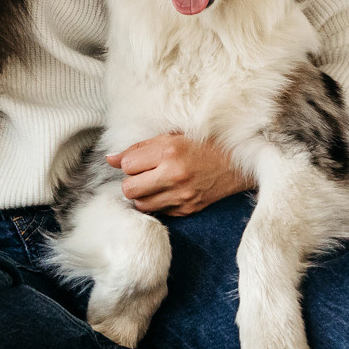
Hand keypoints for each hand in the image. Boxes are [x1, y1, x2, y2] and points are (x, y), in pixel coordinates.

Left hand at [107, 134, 253, 216]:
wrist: (238, 162)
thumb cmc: (204, 144)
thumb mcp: (172, 136)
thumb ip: (140, 147)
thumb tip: (110, 159)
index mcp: (170, 151)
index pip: (128, 165)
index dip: (130, 162)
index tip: (140, 160)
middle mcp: (175, 175)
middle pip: (129, 189)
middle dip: (131, 181)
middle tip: (143, 174)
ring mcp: (182, 196)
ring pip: (141, 204)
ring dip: (143, 194)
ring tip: (155, 183)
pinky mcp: (187, 210)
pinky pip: (159, 211)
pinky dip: (159, 202)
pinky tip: (168, 190)